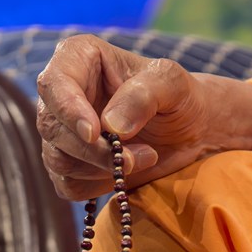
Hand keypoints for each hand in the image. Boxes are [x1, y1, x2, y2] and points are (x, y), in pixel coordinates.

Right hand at [36, 34, 251, 200]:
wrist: (199, 136)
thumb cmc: (190, 100)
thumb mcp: (175, 84)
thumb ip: (144, 94)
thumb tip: (108, 125)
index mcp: (79, 62)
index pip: (54, 85)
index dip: (68, 113)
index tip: (97, 135)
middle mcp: (65, 97)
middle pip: (52, 130)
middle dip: (94, 152)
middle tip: (139, 157)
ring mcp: (65, 136)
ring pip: (57, 162)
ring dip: (99, 173)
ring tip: (144, 162)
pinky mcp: (73, 169)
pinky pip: (66, 187)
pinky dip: (95, 189)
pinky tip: (127, 178)